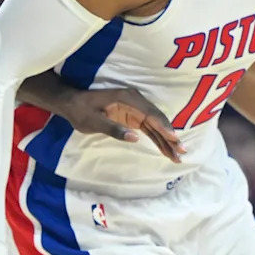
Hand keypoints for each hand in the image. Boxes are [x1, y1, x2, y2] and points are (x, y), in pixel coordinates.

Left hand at [60, 87, 185, 162]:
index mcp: (127, 98)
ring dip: (167, 140)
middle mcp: (135, 101)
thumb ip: (114, 129)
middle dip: (170, 136)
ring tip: (178, 156)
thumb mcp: (93, 121)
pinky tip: (167, 150)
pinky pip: (150, 128)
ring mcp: (136, 109)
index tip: (174, 138)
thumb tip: (135, 137)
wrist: (72, 104)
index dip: (163, 126)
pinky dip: (159, 139)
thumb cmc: (81, 111)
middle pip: (157, 119)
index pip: (150, 113)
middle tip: (182, 151)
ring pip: (156, 125)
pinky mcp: (134, 116)